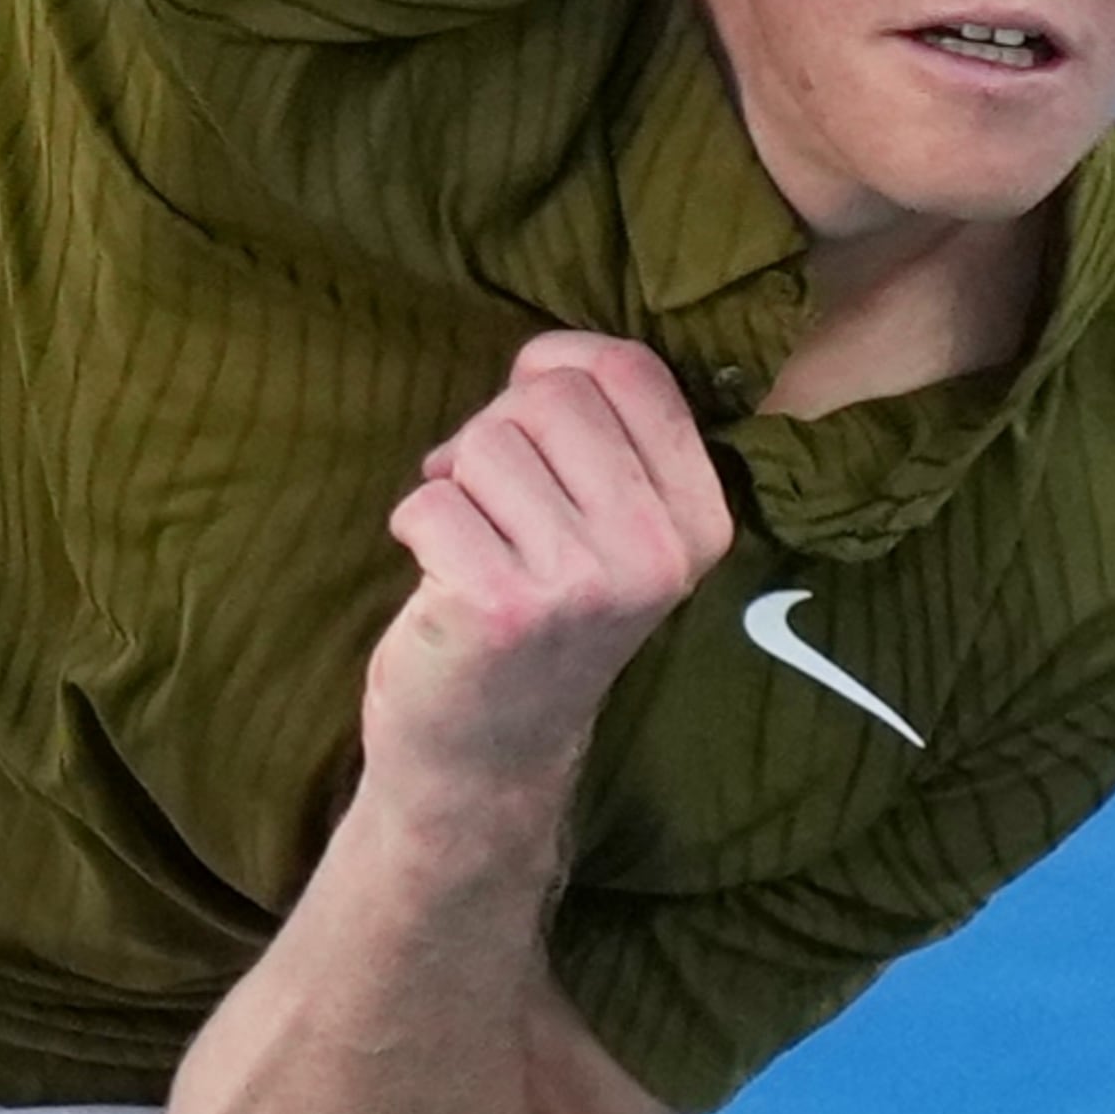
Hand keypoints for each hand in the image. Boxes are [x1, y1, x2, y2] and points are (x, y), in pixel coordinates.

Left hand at [365, 333, 737, 799]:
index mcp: (698, 518)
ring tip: (473, 545)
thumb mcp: (615, 526)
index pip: (630, 369)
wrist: (490, 751)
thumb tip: (537, 362)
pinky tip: (440, 580)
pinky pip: (430, 499)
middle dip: (497, 432)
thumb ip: (602, 434)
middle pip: (549, 396)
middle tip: (495, 505)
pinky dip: (415, 526)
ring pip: (484, 444)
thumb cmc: (541, 611)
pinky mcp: (502, 603)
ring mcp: (583, 580)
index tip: (531, 420)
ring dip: (455, 486)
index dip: (557, 367)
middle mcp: (655, 550)